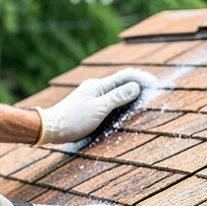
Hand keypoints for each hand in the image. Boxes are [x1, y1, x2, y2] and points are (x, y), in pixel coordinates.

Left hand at [34, 68, 156, 144]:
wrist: (50, 129)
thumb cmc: (72, 120)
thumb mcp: (98, 109)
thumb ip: (117, 98)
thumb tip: (135, 86)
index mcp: (98, 86)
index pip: (124, 76)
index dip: (141, 78)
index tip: (155, 83)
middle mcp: (96, 89)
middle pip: (122, 83)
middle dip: (138, 85)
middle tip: (154, 90)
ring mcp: (92, 97)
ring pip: (116, 93)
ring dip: (131, 94)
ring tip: (145, 98)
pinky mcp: (90, 107)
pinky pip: (110, 102)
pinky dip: (121, 103)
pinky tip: (126, 108)